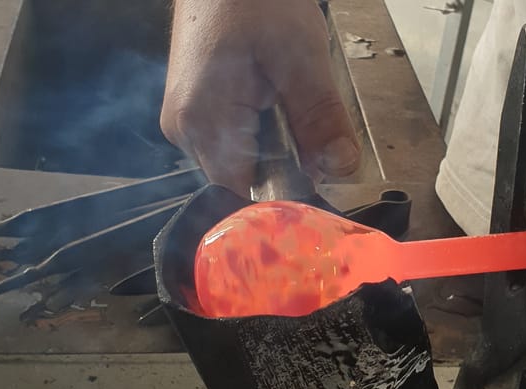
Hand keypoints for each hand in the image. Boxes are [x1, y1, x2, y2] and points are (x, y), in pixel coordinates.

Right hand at [161, 0, 360, 195]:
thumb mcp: (300, 55)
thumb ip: (319, 117)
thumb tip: (341, 168)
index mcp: (204, 121)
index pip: (241, 195)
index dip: (282, 195)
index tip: (314, 183)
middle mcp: (184, 130)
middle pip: (242, 179)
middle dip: (284, 164)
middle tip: (304, 120)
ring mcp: (185, 121)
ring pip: (240, 160)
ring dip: (273, 145)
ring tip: (283, 96)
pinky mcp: (193, 112)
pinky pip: (232, 140)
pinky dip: (260, 129)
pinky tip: (270, 97)